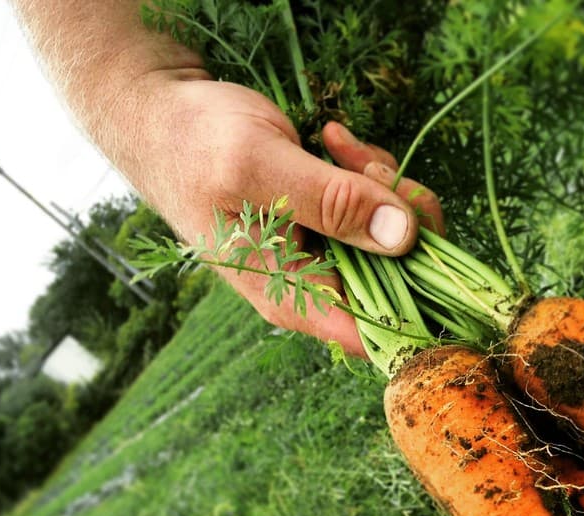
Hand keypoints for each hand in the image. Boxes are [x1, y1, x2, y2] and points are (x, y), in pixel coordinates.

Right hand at [125, 72, 443, 355]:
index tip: (420, 237)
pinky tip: (332, 141)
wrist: (162, 114)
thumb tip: (404, 237)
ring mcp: (326, 254)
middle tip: (365, 167)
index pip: (381, 333)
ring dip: (382, 184)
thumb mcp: (261, 166)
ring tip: (337, 145)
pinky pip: (378, 207)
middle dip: (401, 217)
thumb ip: (332, 202)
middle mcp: (317, 286)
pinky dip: (368, 172)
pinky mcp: (331, 222)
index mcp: (296, 297)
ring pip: (397, 238)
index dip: (420, 299)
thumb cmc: (194, 145)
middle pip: (402, 281)